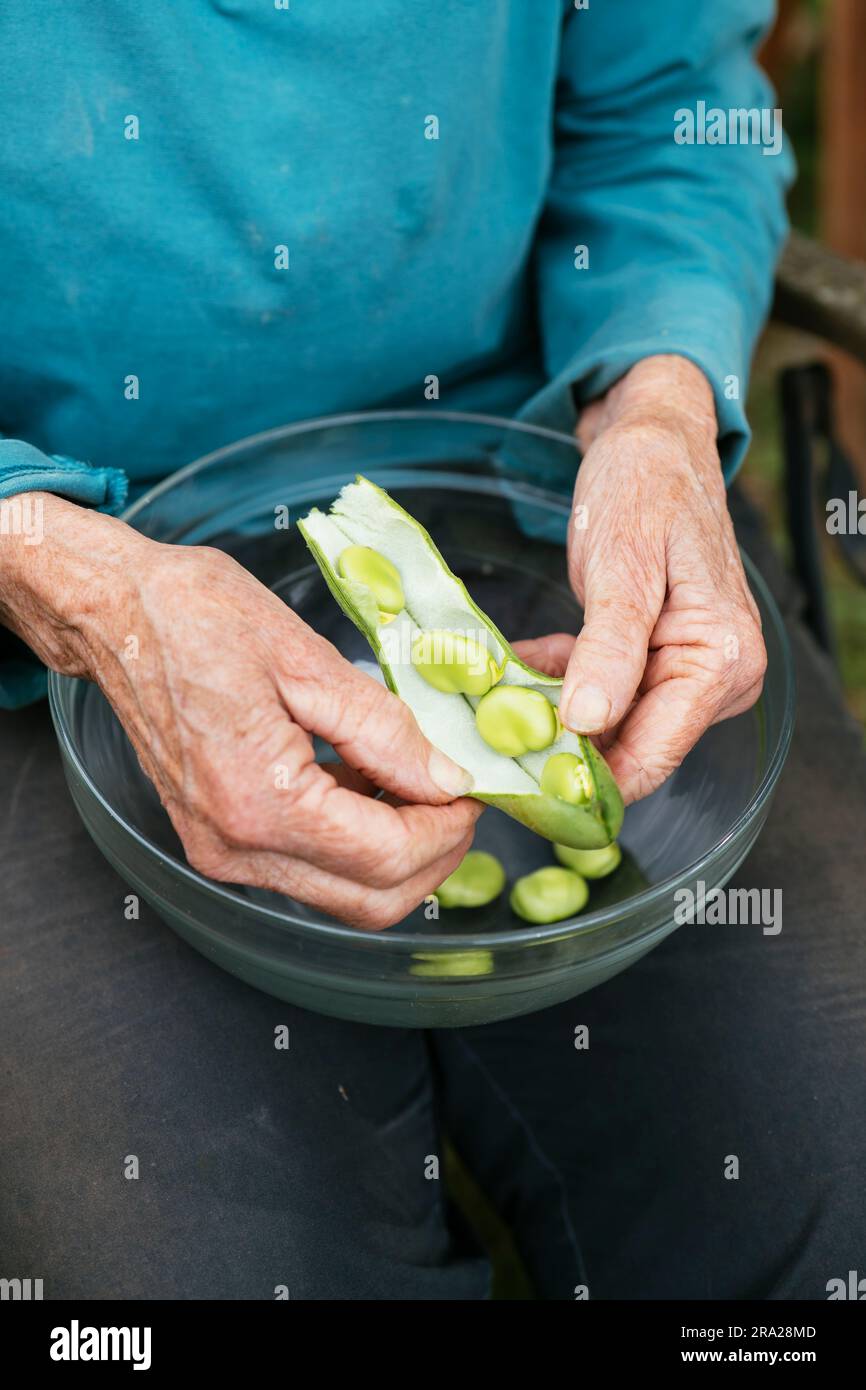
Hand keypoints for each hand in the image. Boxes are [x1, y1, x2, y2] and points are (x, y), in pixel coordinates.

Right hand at [0, 496, 480, 927]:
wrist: (114, 615)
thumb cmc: (194, 616)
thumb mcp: (305, 659)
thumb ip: (384, 729)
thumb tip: (447, 778)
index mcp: (258, 802)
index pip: (388, 858)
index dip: (448, 828)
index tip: (473, 786)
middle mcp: (236, 849)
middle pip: (371, 903)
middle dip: (432, 855)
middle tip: (456, 794)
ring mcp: (221, 854)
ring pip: (344, 896)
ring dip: (395, 850)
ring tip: (411, 776)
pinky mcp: (218, 843)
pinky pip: (309, 869)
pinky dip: (354, 840)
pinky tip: (365, 777)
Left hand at [520, 356, 765, 802]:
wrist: (654, 442)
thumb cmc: (646, 487)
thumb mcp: (621, 564)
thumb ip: (609, 648)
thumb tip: (588, 721)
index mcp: (721, 660)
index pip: (652, 755)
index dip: (585, 780)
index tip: (516, 787)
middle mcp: (719, 678)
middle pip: (632, 747)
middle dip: (561, 748)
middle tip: (487, 744)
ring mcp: (693, 670)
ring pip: (612, 724)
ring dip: (554, 717)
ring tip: (490, 707)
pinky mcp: (663, 658)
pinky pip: (608, 694)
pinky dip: (564, 687)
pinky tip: (519, 675)